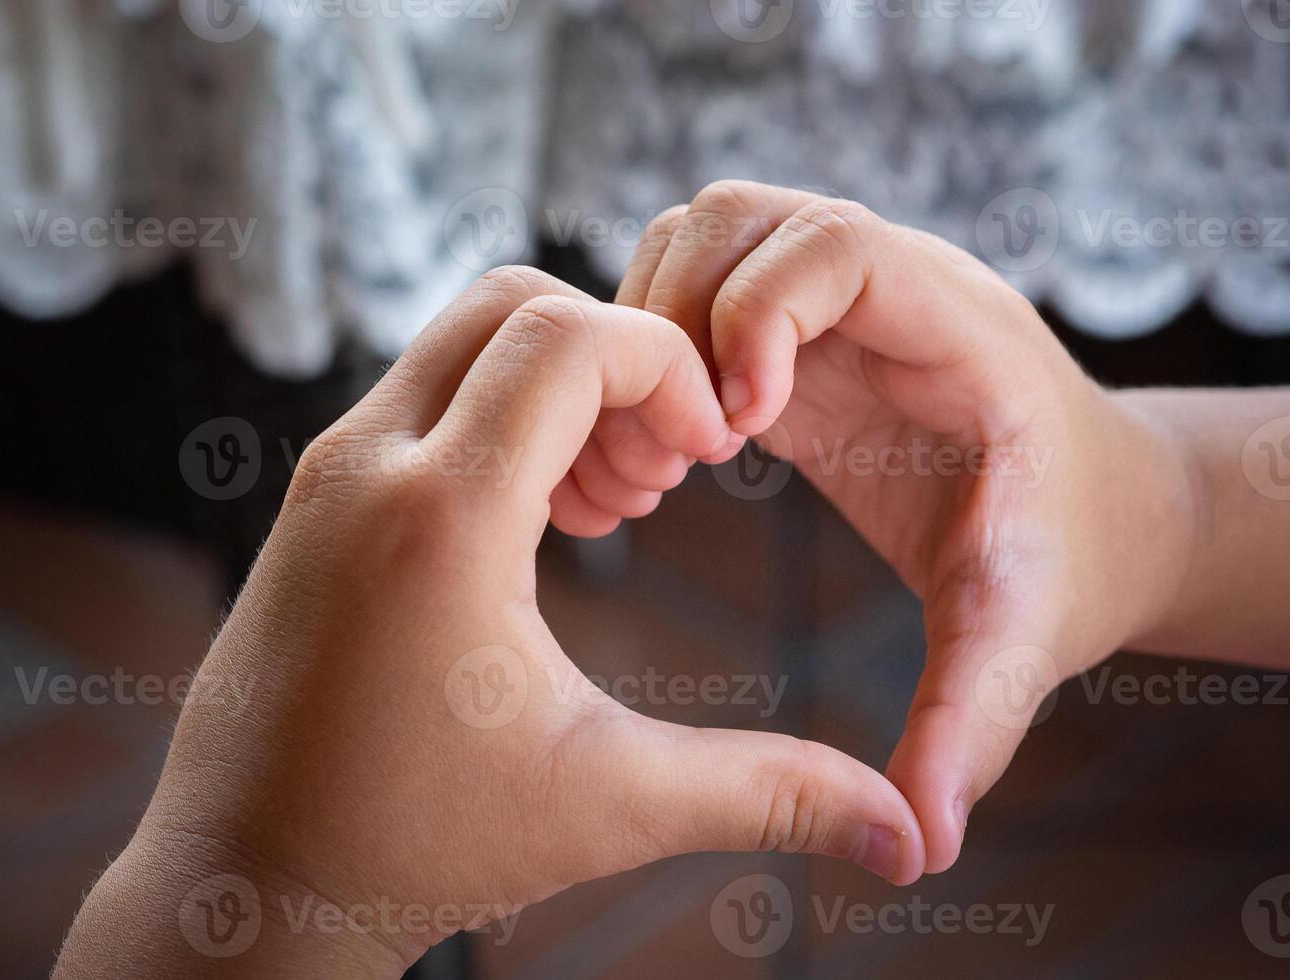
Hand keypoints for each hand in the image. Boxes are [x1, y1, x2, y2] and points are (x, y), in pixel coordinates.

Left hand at [56, 267, 927, 978]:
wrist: (247, 871)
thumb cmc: (419, 844)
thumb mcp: (608, 806)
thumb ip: (766, 795)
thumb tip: (909, 843)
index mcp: (442, 518)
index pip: (567, 334)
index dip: (666, 367)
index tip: (706, 453)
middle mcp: (366, 466)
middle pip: (512, 302)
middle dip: (614, 355)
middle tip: (662, 465)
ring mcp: (326, 473)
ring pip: (458, 339)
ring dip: (551, 383)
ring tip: (608, 499)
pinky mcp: (312, 497)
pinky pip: (417, 393)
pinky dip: (493, 414)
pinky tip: (540, 522)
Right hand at [604, 181, 1197, 873]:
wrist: (1098, 513)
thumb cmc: (1070, 559)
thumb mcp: (1026, 638)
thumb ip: (973, 727)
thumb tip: (920, 847)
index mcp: (951, 326)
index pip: (833, 240)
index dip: (761, 311)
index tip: (743, 430)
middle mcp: (883, 290)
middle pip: (734, 217)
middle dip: (673, 317)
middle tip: (684, 452)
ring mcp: (829, 306)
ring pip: (696, 242)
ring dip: (646, 333)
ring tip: (664, 460)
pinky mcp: (790, 339)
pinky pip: (691, 300)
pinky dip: (648, 357)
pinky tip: (663, 463)